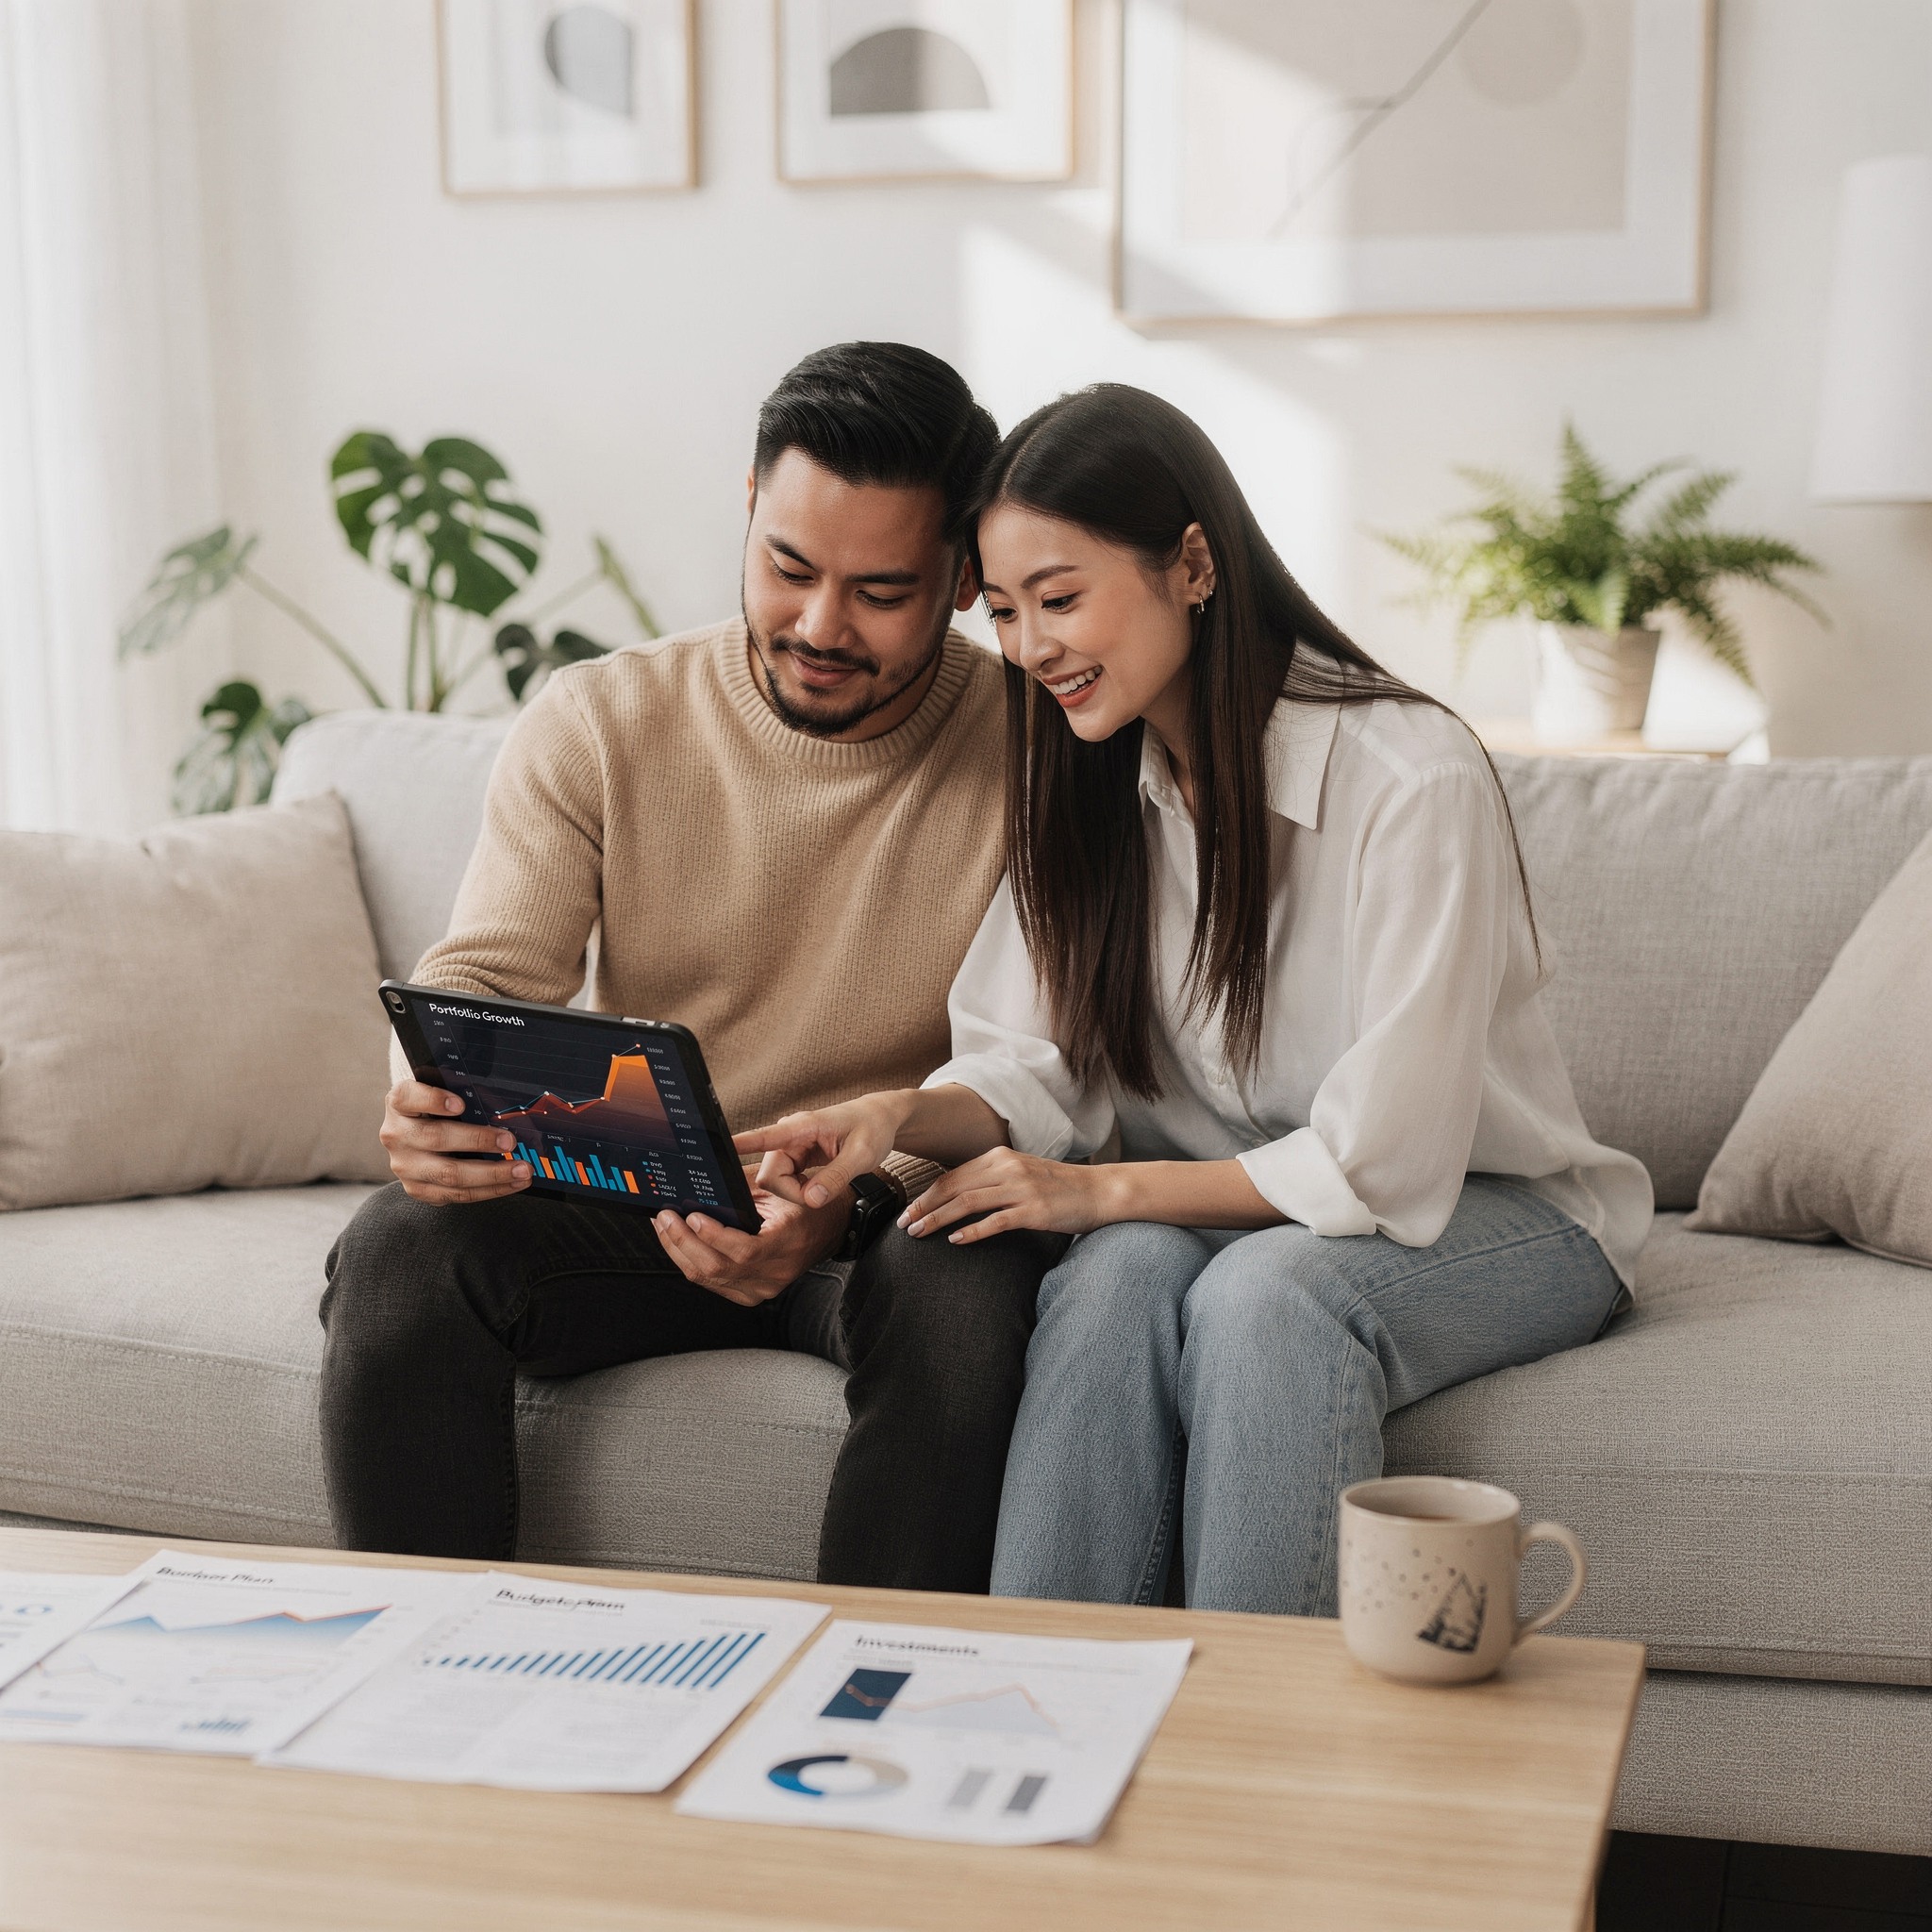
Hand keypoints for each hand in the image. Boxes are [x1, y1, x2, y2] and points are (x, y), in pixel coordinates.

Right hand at [381, 1079, 530, 1204]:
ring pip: (449, 1174)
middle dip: (478, 1141)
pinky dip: (489, 1190)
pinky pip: (456, 1195)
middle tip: (509, 1142)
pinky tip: (511, 1183)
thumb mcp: (440, 1093)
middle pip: (436, 1139)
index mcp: (399, 1103)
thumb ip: (461, 1093)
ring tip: (520, 1170)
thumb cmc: (435, 1110)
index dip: (433, 1100)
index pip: (408, 1097)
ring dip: (492, 1174)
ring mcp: (404, 1165)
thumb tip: (500, 1103)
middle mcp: (396, 1134)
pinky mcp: (417, 1189)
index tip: (460, 1104)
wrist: (413, 1136)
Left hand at [652, 1178, 852, 1306]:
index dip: (713, 1236)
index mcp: (788, 1243)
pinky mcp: (752, 1294)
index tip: (692, 1216)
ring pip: (710, 1279)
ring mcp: (763, 1288)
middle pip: (719, 1268)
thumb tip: (700, 1184)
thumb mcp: (780, 1188)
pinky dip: (692, 1263)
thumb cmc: (803, 1203)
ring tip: (665, 1227)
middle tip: (665, 1217)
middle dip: (683, 1242)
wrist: (828, 1229)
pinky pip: (714, 1284)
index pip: (745, 1251)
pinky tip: (679, 1244)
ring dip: (680, 1252)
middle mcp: (776, 1272)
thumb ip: (743, 1189)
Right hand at [734, 1091, 918, 1208]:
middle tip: (823, 1191)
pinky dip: (799, 1190)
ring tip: (824, 1184)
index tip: (712, 1145)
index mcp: (801, 1127)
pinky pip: (784, 1182)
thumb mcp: (862, 1156)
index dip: (738, 1145)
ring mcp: (788, 1147)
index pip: (762, 1137)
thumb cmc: (872, 1130)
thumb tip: (811, 1200)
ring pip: (776, 1182)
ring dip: (798, 1192)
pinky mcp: (791, 1157)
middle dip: (793, 1193)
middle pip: (770, 1176)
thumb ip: (836, 1178)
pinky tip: (816, 1184)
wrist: (878, 1120)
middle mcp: (787, 1136)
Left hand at [902, 1149, 1123, 1244]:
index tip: (909, 1210)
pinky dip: (972, 1231)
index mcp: (1000, 1157)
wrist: (1098, 1191)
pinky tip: (956, 1241)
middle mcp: (1007, 1168)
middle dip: (925, 1206)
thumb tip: (958, 1195)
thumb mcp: (1022, 1173)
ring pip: (968, 1202)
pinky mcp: (1033, 1211)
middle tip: (905, 1224)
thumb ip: (993, 1179)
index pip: (953, 1175)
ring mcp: (1020, 1189)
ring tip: (920, 1233)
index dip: (927, 1193)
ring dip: (939, 1219)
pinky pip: (995, 1221)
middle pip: (954, 1187)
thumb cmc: (1059, 1187)